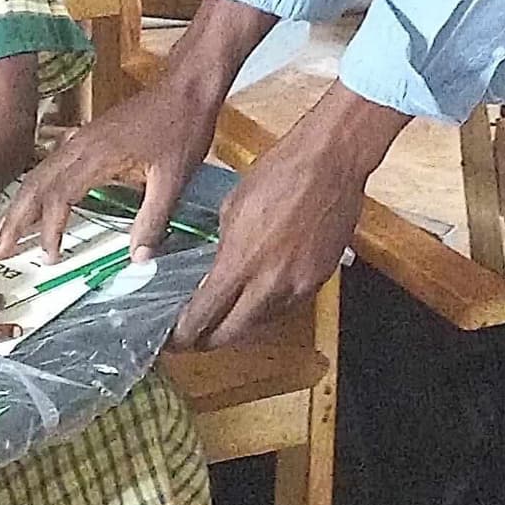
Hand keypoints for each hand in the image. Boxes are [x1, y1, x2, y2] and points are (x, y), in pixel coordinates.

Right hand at [0, 69, 222, 266]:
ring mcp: (81, 138)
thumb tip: (138, 259)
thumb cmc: (182, 128)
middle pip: (36, 184)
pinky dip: (35, 186)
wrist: (186, 86)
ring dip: (19, 203)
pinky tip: (31, 198)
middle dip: (15, 218)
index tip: (50, 257)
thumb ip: (154, 218)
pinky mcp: (87, 135)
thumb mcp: (175, 178)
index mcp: (97, 156)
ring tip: (2, 231)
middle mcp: (80, 145)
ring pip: (39, 173)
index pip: (59, 197)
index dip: (49, 229)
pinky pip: (50, 163)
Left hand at [173, 89, 401, 348]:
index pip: (205, 315)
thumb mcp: (232, 208)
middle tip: (193, 340)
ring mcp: (298, 285)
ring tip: (222, 321)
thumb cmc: (280, 173)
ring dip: (239, 326)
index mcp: (241, 260)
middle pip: (233, 334)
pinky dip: (267, 310)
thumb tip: (210, 271)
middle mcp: (271, 282)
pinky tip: (256, 301)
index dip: (185, 333)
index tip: (174, 338)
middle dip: (209, 342)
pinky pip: (287, 308)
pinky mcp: (319, 280)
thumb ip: (221, 247)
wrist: (331, 163)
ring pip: (262, 323)